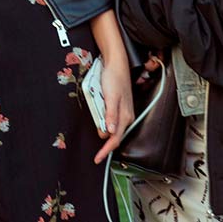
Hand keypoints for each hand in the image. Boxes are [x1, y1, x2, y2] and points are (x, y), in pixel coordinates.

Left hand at [93, 48, 133, 163]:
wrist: (116, 64)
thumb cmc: (113, 78)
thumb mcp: (110, 96)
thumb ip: (110, 114)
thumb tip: (109, 131)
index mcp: (125, 116)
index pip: (115, 138)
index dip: (106, 150)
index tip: (98, 158)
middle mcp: (126, 116)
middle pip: (114, 136)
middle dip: (105, 143)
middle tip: (97, 151)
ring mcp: (123, 112)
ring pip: (112, 128)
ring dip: (104, 130)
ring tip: (98, 130)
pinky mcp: (119, 107)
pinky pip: (111, 120)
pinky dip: (105, 123)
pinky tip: (101, 122)